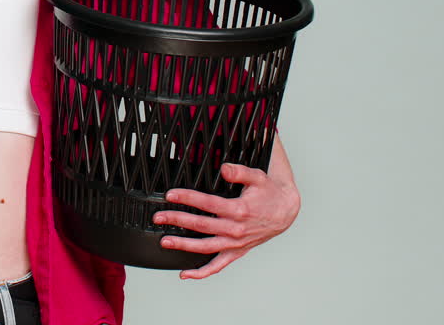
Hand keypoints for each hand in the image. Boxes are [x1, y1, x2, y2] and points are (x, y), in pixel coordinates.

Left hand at [154, 161, 300, 279]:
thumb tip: (224, 168)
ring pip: (205, 248)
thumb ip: (240, 172)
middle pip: (201, 225)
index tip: (171, 195)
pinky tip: (185, 274)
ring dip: (183, 245)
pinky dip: (201, 272)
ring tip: (165, 241)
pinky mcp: (236, 251)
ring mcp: (235, 243)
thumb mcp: (258, 177)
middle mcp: (235, 229)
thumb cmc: (268, 193)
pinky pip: (218, 266)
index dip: (187, 198)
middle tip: (158, 217)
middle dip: (177, 220)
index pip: (207, 204)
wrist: (285, 212)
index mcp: (238, 210)